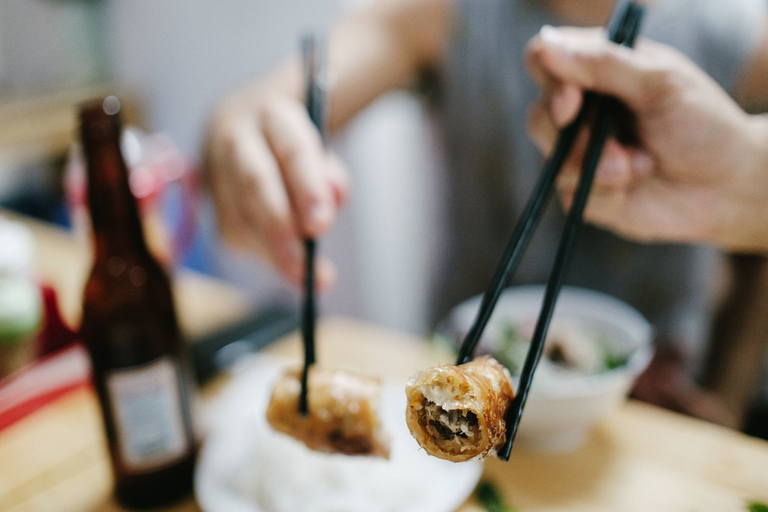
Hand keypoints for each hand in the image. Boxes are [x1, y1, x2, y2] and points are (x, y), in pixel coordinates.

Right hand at [205, 84, 348, 289]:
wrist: (246, 122)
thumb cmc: (293, 144)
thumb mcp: (322, 148)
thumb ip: (330, 177)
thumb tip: (324, 215)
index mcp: (272, 114)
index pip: (291, 149)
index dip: (306, 188)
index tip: (321, 226)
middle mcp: (234, 137)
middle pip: (254, 183)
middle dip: (281, 227)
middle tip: (308, 265)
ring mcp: (214, 168)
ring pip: (236, 215)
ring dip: (272, 253)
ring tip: (306, 276)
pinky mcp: (208, 200)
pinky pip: (231, 234)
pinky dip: (261, 255)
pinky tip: (285, 265)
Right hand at [525, 26, 767, 250]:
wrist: (726, 188)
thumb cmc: (703, 125)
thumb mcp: (660, 84)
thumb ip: (604, 64)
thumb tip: (548, 44)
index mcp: (598, 69)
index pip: (544, 59)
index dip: (549, 79)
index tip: (573, 101)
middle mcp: (583, 109)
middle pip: (539, 115)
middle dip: (577, 136)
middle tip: (614, 148)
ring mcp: (580, 151)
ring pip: (552, 158)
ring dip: (597, 166)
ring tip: (639, 167)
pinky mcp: (582, 190)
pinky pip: (568, 192)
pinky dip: (602, 191)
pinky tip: (633, 186)